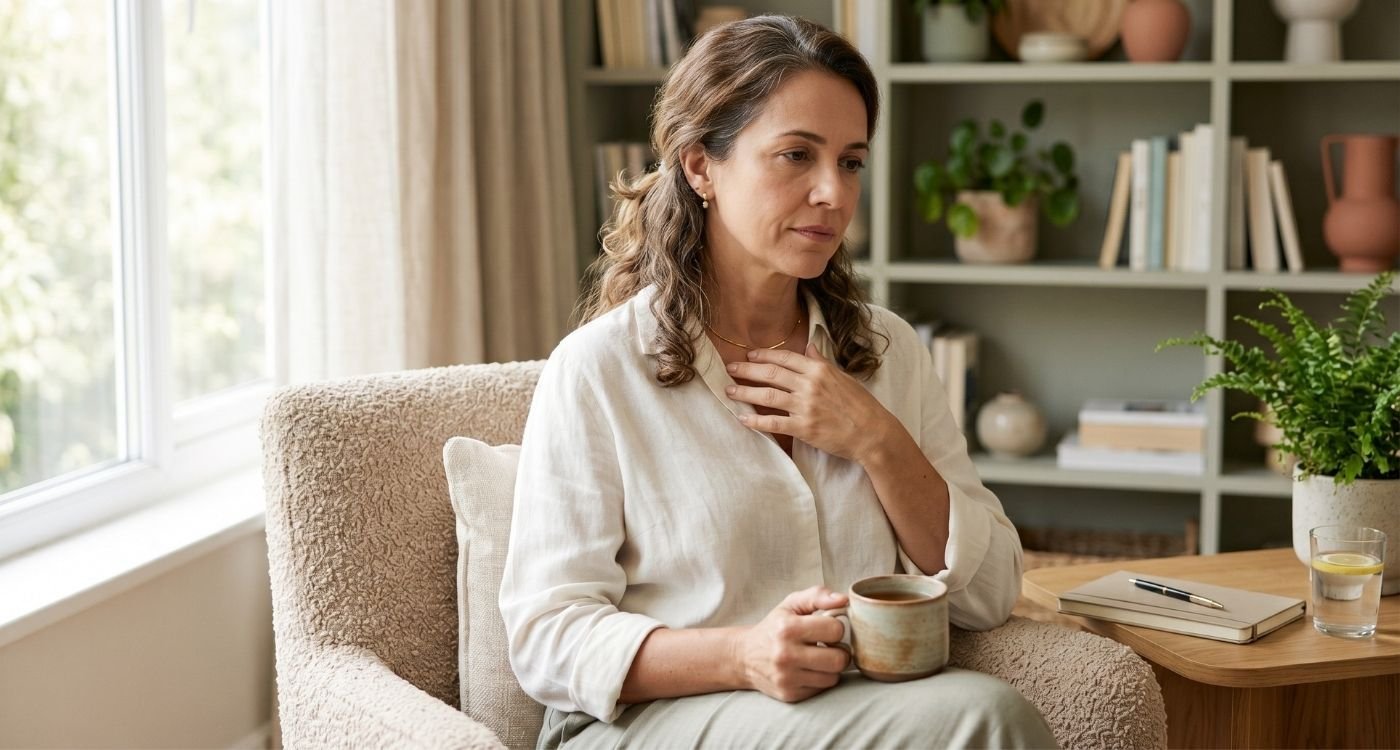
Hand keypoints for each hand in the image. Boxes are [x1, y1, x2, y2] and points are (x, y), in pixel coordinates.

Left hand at [725, 343, 893, 462]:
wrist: (872, 432)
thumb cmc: (860, 405)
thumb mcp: (842, 377)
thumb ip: (821, 362)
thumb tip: (809, 346)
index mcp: (819, 370)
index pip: (785, 358)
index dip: (764, 355)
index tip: (749, 355)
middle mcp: (810, 385)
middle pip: (770, 373)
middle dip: (747, 370)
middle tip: (730, 369)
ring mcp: (806, 406)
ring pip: (767, 396)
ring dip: (744, 393)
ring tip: (729, 391)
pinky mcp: (804, 428)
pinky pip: (773, 423)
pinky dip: (755, 421)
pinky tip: (742, 419)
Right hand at [733, 586, 850, 702]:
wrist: (744, 656)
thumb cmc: (774, 627)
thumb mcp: (791, 604)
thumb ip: (818, 596)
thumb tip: (843, 600)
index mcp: (787, 628)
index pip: (835, 630)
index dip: (836, 627)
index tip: (826, 628)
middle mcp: (785, 654)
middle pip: (838, 659)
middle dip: (839, 651)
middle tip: (829, 646)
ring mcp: (786, 677)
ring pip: (833, 677)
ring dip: (830, 667)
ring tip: (818, 658)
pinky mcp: (789, 694)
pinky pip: (821, 689)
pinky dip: (819, 679)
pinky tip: (808, 669)